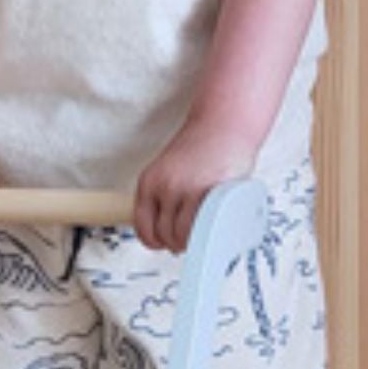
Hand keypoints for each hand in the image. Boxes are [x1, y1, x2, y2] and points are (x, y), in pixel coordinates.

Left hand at [133, 115, 259, 250]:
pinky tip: (213, 232)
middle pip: (165, 234)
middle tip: (188, 240)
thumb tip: (163, 230)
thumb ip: (162, 197)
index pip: (143, 227)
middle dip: (176, 243)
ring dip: (192, 242)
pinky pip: (205, 228)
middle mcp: (166, 186)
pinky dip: (209, 236)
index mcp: (149, 182)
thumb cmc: (200, 149)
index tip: (163, 244)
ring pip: (184, 235)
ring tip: (201, 237)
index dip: (154, 241)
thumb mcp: (168, 171)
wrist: (224, 124)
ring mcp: (189, 190)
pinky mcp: (213, 193)